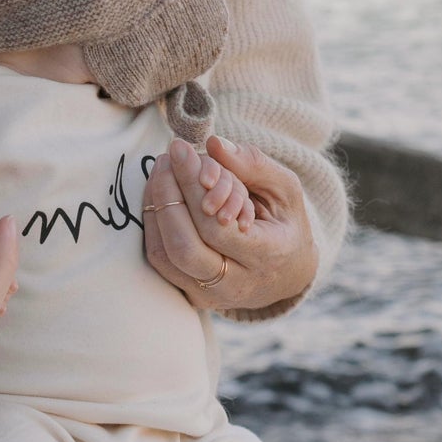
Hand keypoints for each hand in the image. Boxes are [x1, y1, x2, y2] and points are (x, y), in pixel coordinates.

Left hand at [142, 135, 316, 313]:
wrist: (287, 274)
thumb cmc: (285, 224)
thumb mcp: (285, 189)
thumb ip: (254, 164)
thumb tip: (214, 144)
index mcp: (267, 258)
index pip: (216, 228)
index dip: (192, 187)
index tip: (181, 151)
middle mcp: (236, 285)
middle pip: (183, 247)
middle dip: (167, 197)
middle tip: (165, 159)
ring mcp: (210, 296)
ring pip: (164, 258)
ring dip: (154, 208)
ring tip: (160, 172)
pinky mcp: (191, 296)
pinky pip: (160, 262)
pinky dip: (154, 225)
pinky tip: (158, 195)